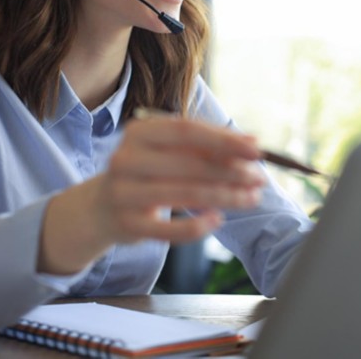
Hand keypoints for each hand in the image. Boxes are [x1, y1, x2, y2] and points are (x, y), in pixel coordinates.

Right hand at [95, 116, 265, 243]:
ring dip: (225, 197)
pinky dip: (197, 226)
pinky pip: (169, 230)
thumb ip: (205, 147)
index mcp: (139, 132)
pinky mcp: (127, 225)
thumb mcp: (168, 152)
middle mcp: (126, 159)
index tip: (257, 148)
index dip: (224, 139)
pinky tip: (218, 220)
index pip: (187, 130)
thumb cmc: (147, 173)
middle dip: (231, 171)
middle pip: (188, 163)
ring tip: (251, 198)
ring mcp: (123, 193)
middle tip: (259, 178)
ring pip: (184, 194)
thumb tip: (252, 144)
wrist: (101, 207)